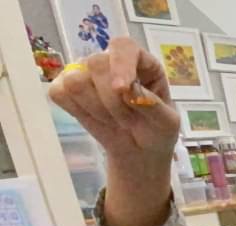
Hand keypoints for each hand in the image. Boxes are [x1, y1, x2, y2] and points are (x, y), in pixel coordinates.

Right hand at [48, 38, 179, 225]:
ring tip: (116, 123)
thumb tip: (131, 92)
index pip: (125, 48)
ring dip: (97, 110)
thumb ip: (152, 106)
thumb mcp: (167, 125)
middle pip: (98, 66)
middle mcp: (113, 63)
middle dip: (114, 100)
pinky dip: (78, 112)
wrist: (141, 159)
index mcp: (143, 63)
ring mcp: (87, 75)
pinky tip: (96, 122)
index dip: (122, 67)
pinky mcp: (67, 92)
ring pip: (76, 79)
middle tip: (129, 120)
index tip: (128, 92)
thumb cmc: (159, 136)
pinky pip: (60, 93)